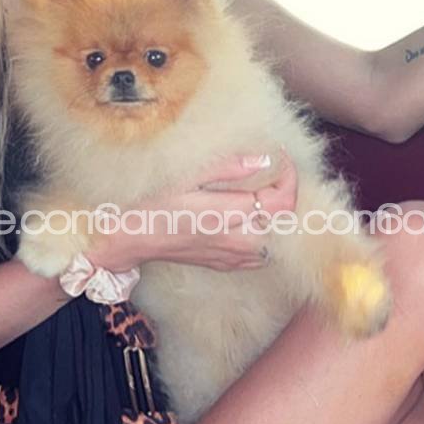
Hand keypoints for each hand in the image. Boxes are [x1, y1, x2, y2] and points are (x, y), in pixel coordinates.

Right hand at [85, 149, 298, 272]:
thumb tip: (264, 159)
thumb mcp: (188, 176)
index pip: (282, 200)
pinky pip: (262, 252)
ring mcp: (235, 256)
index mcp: (230, 215)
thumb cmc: (156, 204)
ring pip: (276, 236)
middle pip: (284, 218)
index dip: (289, 176)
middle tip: (273, 170)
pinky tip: (250, 216)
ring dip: (276, 213)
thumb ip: (230, 168)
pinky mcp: (228, 265)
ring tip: (263, 190)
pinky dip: (265, 232)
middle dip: (284, 190)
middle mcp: (238, 240)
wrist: (134, 239)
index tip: (281, 158)